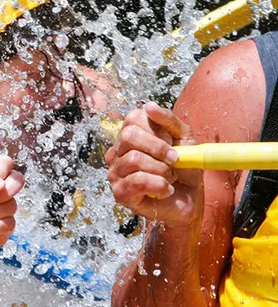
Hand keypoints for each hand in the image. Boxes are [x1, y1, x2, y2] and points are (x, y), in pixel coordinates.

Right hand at [106, 102, 201, 227]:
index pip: (132, 118)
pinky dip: (159, 185)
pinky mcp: (120, 193)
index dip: (156, 129)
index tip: (172, 141)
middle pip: (129, 136)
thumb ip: (169, 120)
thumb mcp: (184, 139)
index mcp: (130, 137)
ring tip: (170, 177)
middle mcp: (117, 152)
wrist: (190, 199)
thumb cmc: (185, 170)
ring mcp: (115, 173)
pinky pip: (137, 181)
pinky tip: (165, 190)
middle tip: (174, 160)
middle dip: (159, 148)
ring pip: (134, 160)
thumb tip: (149, 106)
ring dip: (161, 170)